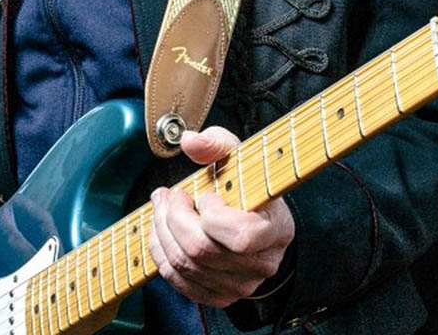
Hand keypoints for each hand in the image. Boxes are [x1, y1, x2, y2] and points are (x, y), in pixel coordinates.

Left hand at [148, 126, 295, 307]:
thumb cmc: (248, 184)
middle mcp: (261, 264)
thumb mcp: (239, 156)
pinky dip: (161, 254)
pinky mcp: (219, 296)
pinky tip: (162, 231)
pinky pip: (178, 282)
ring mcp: (240, 285)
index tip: (205, 194)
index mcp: (276, 229)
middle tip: (169, 195)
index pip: (241, 236)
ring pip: (184, 266)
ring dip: (162, 232)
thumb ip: (216, 144)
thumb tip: (189, 141)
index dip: (213, 216)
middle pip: (202, 251)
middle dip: (174, 217)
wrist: (257, 218)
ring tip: (161, 207)